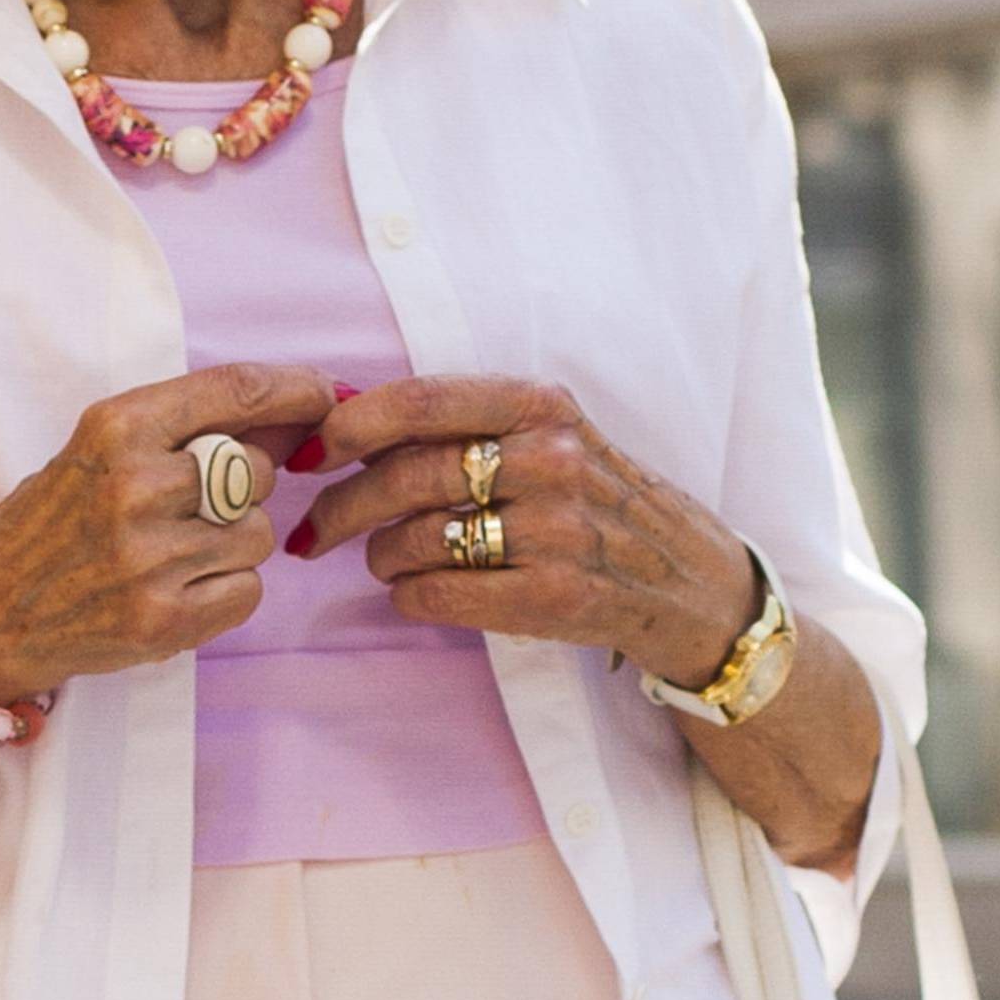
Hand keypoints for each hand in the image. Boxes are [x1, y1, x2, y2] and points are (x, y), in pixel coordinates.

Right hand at [0, 362, 340, 701]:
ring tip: (172, 550)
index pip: (236, 389)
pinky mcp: (164, 621)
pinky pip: (249, 588)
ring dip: (234, 541)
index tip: (328, 393)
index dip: (296, 388)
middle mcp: (135, 485)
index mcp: (118, 425)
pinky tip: (177, 586)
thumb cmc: (54, 517)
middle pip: (260, 468)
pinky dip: (227, 589)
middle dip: (246, 485)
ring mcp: (149, 557)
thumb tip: (298, 413)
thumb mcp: (108, 446)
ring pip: (260, 532)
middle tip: (190, 504)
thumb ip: (196, 426)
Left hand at [288, 375, 759, 686]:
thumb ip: (467, 424)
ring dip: (377, 555)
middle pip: (408, 475)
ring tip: (376, 560)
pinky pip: (444, 595)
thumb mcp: (550, 435)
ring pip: (418, 538)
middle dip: (341, 505)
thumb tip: (346, 418)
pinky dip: (409, 597)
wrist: (692, 583)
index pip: (420, 401)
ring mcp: (559, 530)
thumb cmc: (599, 500)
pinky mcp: (558, 598)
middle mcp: (551, 458)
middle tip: (311, 528)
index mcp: (539, 405)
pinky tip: (410, 594)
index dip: (350, 425)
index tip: (308, 450)